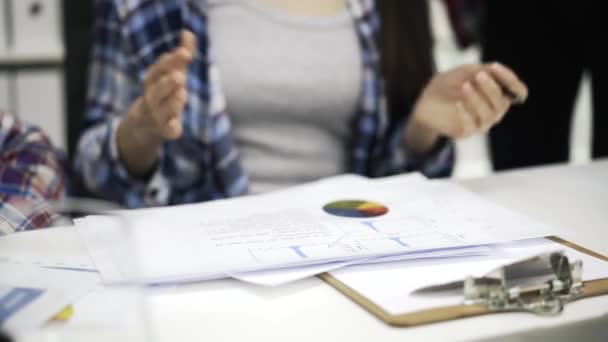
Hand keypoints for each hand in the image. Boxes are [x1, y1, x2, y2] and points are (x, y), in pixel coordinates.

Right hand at [117, 30, 195, 176]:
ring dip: (172, 102)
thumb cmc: (164, 92)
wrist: (146, 122)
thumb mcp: (173, 73)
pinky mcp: (165, 130)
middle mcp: (153, 96)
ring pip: (163, 109)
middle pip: (158, 88)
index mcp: (154, 80)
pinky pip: (167, 130)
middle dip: (168, 81)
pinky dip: (170, 128)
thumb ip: (182, 54)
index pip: (160, 69)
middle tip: (180, 76)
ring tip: (182, 94)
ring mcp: (158, 114)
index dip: (171, 61)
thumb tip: (189, 33)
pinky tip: (176, 126)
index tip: (185, 53)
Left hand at [411, 62, 527, 138]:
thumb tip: (493, 69)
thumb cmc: (448, 84)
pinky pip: (471, 125)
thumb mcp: (464, 72)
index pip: (518, 92)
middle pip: (502, 103)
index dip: (511, 80)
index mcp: (498, 95)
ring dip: (478, 99)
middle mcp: (494, 110)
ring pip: (489, 114)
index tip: (495, 66)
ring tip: (465, 86)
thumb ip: (480, 70)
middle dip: (491, 87)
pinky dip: (466, 113)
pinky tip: (458, 103)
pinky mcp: (466, 131)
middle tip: (478, 75)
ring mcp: (481, 123)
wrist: (425, 102)